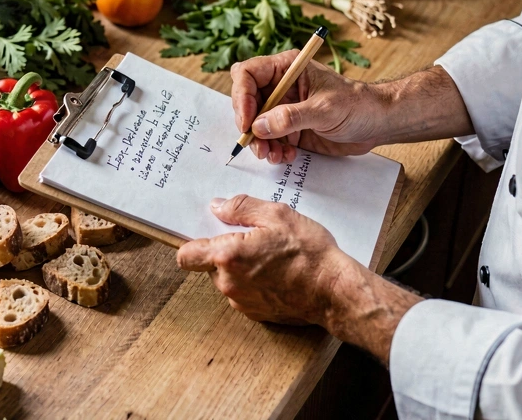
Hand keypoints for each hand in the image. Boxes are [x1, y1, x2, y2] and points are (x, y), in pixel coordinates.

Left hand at [177, 195, 421, 364]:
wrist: (335, 292)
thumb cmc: (310, 253)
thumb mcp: (277, 215)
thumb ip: (241, 208)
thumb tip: (217, 207)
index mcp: (228, 256)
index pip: (186, 255)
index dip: (191, 243)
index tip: (205, 233)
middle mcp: (228, 283)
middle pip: (209, 264)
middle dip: (224, 251)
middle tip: (253, 237)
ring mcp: (241, 301)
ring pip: (227, 279)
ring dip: (239, 267)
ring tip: (270, 255)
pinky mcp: (256, 314)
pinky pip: (244, 293)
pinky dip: (254, 282)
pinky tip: (277, 272)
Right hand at [230, 52, 380, 163]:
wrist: (377, 124)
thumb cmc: (357, 105)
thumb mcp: (324, 109)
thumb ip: (291, 117)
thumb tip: (259, 126)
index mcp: (287, 68)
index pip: (248, 73)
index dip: (242, 96)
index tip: (247, 122)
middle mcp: (281, 86)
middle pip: (246, 101)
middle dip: (248, 125)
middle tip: (256, 144)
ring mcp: (283, 108)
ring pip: (255, 125)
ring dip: (260, 143)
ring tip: (274, 155)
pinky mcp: (289, 128)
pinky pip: (269, 140)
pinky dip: (272, 150)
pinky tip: (287, 156)